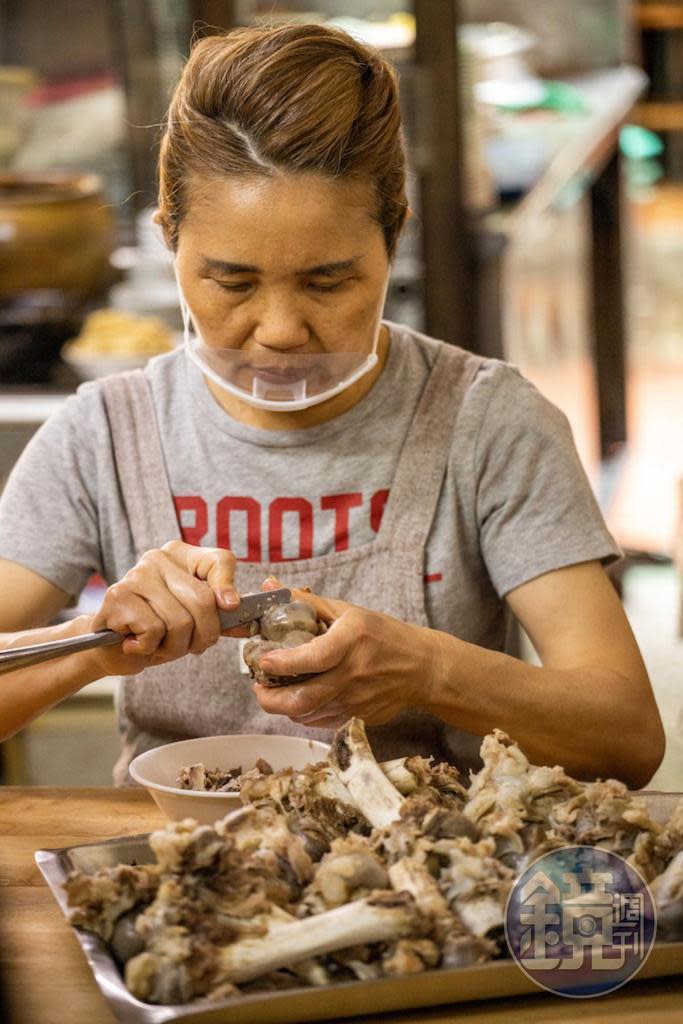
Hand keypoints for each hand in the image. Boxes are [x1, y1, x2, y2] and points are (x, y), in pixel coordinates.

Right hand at [86, 540, 243, 676]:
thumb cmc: (156, 629)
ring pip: (179, 621)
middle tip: (188, 646)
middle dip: (202, 636)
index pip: (220, 560)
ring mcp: (137, 574)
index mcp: (183, 556)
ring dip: (173, 648)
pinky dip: (149, 647)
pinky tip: (135, 642)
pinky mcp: (118, 595)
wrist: (109, 646)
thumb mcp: (194, 621)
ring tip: (157, 644)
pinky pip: (153, 630)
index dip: (228, 586)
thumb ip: (220, 618)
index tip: (230, 606)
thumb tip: (248, 623)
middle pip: (203, 601)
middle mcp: (159, 558)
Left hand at [254, 579, 438, 728]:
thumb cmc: (383, 635)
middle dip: (271, 699)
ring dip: (284, 706)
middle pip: (304, 698)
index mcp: (352, 640)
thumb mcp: (348, 612)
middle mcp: (354, 673)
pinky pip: (321, 721)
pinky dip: (304, 713)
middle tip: (258, 687)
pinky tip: (299, 698)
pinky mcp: (359, 716)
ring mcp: (356, 699)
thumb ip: (307, 603)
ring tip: (274, 691)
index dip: (283, 663)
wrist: (422, 668)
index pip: (313, 658)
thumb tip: (270, 586)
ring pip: (308, 714)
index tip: (263, 660)